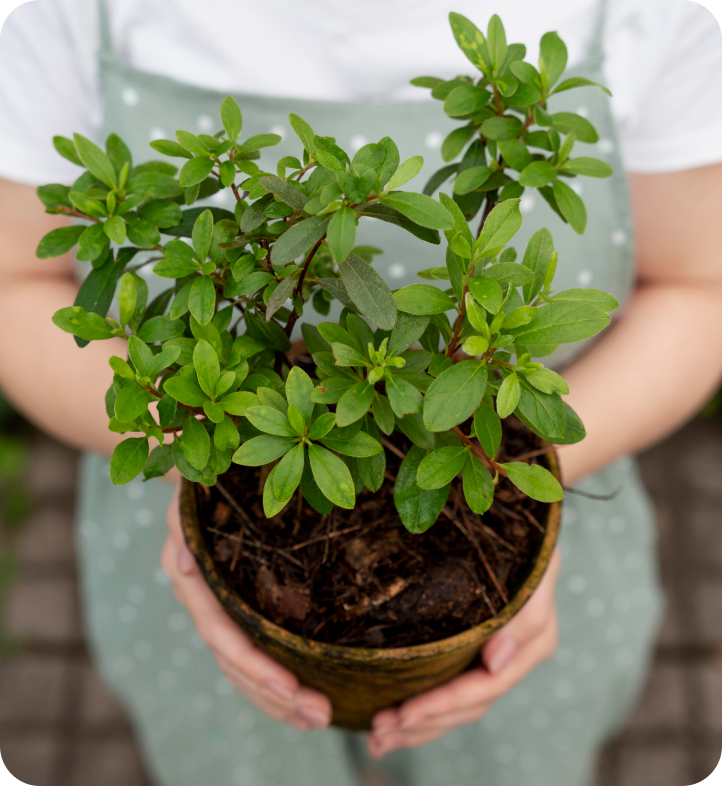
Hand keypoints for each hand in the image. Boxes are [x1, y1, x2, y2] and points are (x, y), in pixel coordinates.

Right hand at [161, 485, 331, 730]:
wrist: (210, 477)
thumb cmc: (208, 481)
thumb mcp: (192, 495)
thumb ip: (184, 523)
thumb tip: (182, 562)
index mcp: (194, 581)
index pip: (222, 634)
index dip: (253, 664)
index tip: (292, 687)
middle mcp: (205, 604)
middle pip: (235, 665)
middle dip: (275, 695)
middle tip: (321, 716)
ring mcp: (221, 613)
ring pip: (244, 671)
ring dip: (280, 701)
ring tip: (322, 719)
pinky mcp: (239, 613)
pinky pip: (254, 656)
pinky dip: (276, 682)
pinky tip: (304, 700)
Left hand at [367, 548, 561, 756]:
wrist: (516, 511)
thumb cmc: (523, 536)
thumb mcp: (534, 566)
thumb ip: (527, 614)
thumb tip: (495, 662)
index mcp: (531, 641)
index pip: (484, 686)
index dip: (444, 704)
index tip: (403, 713)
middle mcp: (512, 655)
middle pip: (468, 706)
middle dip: (423, 724)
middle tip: (378, 734)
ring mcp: (493, 655)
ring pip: (457, 707)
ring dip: (418, 727)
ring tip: (377, 738)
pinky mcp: (474, 650)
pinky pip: (451, 689)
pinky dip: (424, 710)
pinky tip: (392, 721)